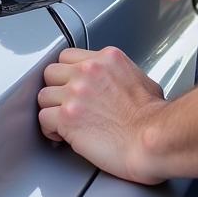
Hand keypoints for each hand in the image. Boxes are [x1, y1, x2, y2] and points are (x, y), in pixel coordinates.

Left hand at [37, 46, 166, 184]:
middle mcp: (88, 71)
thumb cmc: (154, 119)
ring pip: (43, 96)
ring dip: (51, 110)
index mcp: (106, 59)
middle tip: (65, 105)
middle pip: (51, 73)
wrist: (153, 140)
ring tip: (62, 123)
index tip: (69, 86)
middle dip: (56, 90)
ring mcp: (75, 92)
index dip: (67, 74)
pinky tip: (61, 135)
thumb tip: (115, 84)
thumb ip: (120, 75)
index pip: (68, 56)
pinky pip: (43, 119)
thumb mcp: (143, 81)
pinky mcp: (67, 117)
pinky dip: (50, 130)